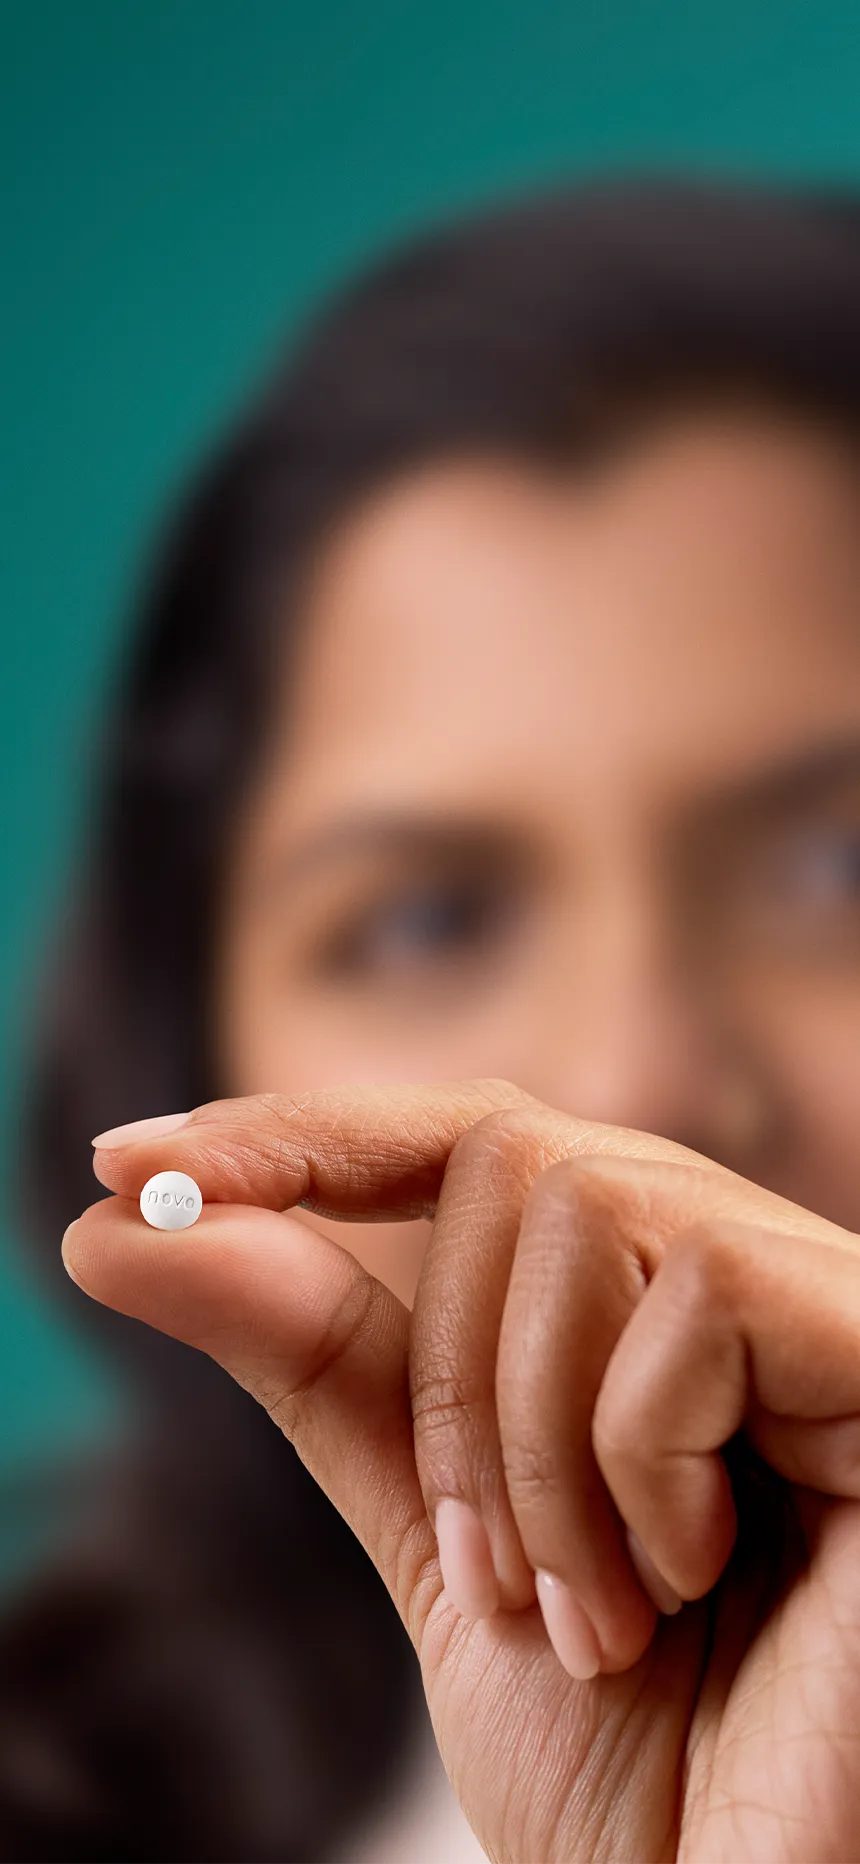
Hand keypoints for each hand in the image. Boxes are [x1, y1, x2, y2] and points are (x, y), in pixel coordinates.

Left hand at [64, 1080, 859, 1861]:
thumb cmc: (642, 1761)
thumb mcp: (439, 1537)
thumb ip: (318, 1366)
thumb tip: (122, 1218)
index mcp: (652, 1309)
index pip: (473, 1138)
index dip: (305, 1133)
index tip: (132, 1163)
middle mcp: (751, 1270)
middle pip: (515, 1154)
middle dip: (447, 1381)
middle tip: (488, 1579)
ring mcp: (829, 1299)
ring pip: (587, 1202)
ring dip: (526, 1442)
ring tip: (598, 1618)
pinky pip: (699, 1288)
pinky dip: (633, 1456)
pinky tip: (692, 1580)